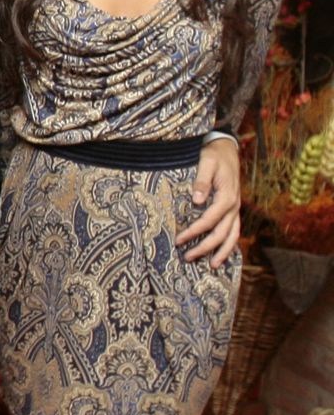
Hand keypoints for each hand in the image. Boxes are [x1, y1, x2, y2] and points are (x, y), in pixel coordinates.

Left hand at [178, 138, 240, 268]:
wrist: (226, 148)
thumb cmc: (213, 154)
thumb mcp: (206, 162)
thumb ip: (201, 180)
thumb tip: (197, 199)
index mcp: (227, 196)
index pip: (209, 220)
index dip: (194, 231)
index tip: (178, 239)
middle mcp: (234, 205)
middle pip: (222, 233)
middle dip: (205, 247)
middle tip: (188, 257)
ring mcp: (236, 209)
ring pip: (233, 235)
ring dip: (222, 251)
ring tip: (211, 266)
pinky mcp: (234, 209)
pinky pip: (234, 230)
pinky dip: (229, 244)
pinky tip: (221, 254)